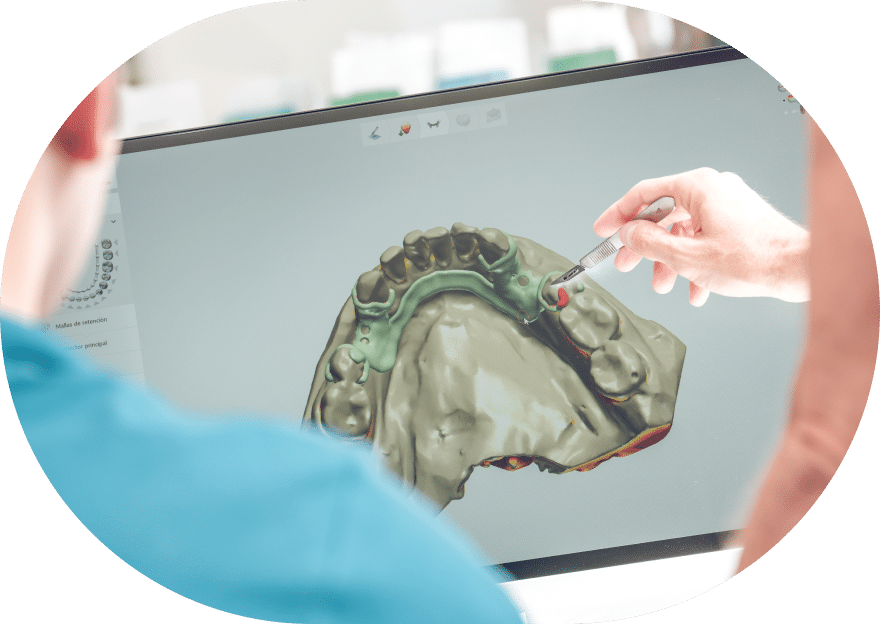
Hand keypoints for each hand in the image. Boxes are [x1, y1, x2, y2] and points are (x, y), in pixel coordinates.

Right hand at [594, 168, 809, 305]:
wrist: (799, 268)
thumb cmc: (753, 259)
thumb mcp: (686, 257)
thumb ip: (649, 243)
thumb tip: (628, 235)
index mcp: (698, 187)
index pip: (644, 194)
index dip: (618, 215)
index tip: (604, 230)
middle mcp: (712, 189)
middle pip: (664, 214)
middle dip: (644, 246)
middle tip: (626, 264)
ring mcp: (727, 204)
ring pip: (684, 231)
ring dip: (670, 260)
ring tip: (664, 284)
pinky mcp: (739, 220)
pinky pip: (704, 237)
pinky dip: (693, 262)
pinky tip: (694, 288)